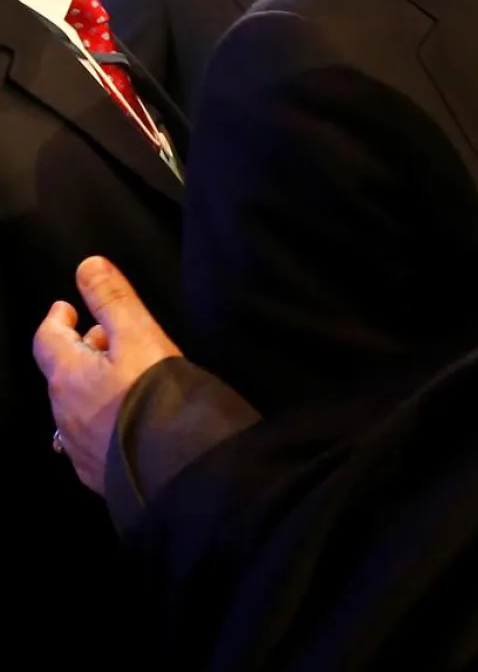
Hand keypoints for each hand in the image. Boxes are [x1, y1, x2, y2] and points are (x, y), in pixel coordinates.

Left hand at [32, 257, 181, 493]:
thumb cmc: (154, 394)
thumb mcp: (139, 335)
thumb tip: (88, 265)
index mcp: (68, 375)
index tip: (65, 308)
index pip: (47, 339)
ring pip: (73, 407)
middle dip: (79, 351)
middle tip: (104, 337)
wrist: (172, 463)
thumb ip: (113, 299)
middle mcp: (63, 411)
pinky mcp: (95, 470)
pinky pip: (87, 438)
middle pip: (61, 373)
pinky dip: (97, 420)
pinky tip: (118, 422)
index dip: (57, 320)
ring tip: (115, 378)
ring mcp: (77, 445)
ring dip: (88, 387)